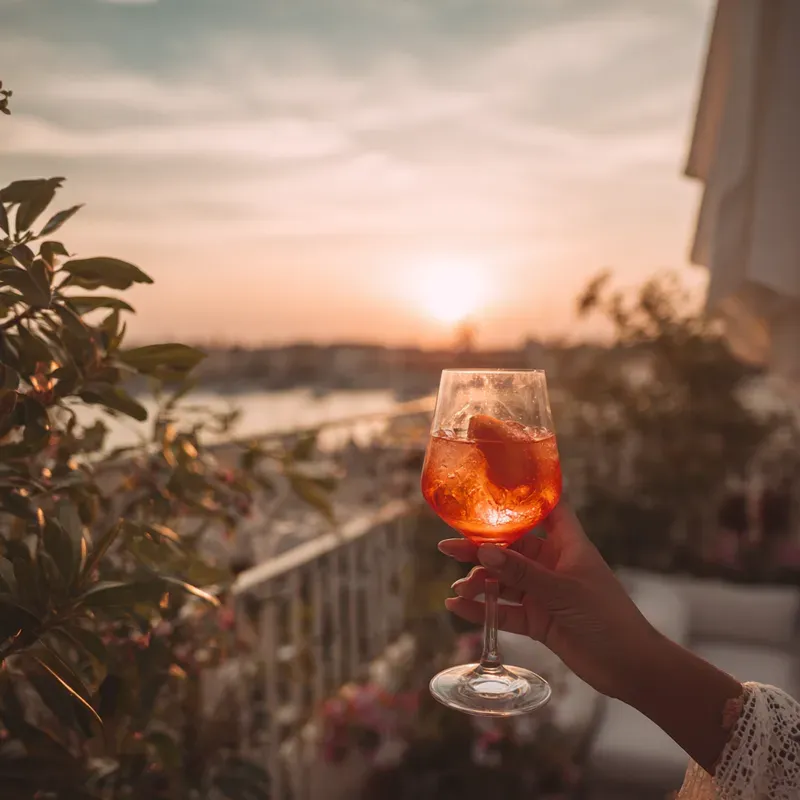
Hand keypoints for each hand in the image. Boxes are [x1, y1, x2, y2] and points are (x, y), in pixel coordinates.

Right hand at [440, 502, 656, 700]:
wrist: (630, 667)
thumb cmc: (608, 617)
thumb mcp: (563, 590)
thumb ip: (523, 573)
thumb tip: (485, 552)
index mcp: (568, 545)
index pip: (547, 510)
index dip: (524, 498)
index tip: (492, 490)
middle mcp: (553, 565)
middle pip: (511, 549)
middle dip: (481, 549)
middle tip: (448, 548)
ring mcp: (544, 593)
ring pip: (504, 581)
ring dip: (480, 583)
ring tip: (458, 588)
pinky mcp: (538, 620)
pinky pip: (505, 611)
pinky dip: (483, 610)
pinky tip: (460, 608)